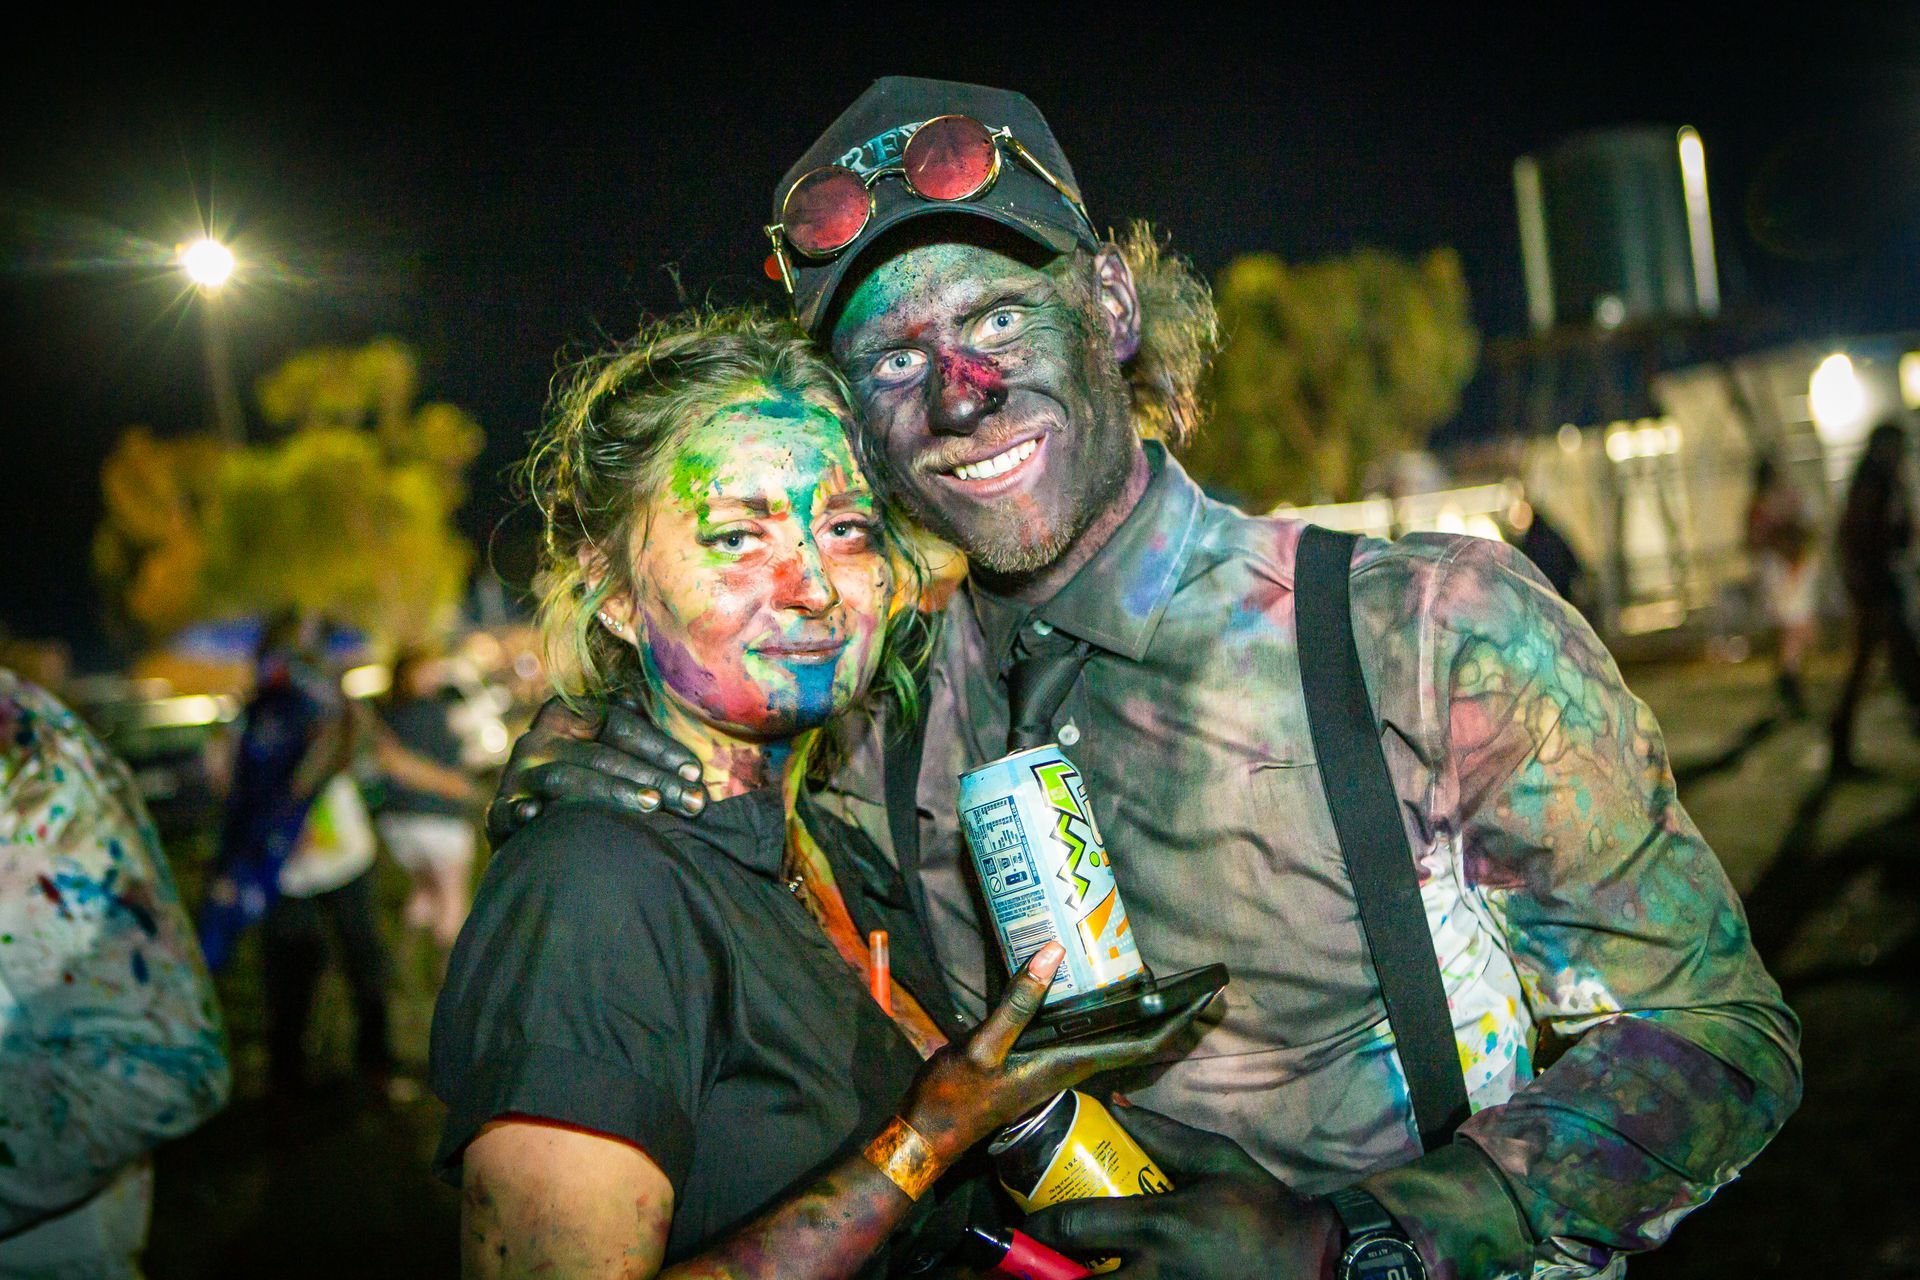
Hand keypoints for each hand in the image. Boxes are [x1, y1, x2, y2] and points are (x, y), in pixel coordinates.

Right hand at [486, 694, 705, 845]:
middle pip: (600, 755)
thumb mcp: (606, 749)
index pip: (619, 724)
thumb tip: (663, 717)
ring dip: (610, 793)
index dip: (661, 747)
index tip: (696, 771)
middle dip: (652, 778)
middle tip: (692, 801)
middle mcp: (539, 740)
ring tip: (651, 807)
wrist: (538, 837)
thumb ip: (634, 729)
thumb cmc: (587, 784)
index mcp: (567, 715)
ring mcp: (517, 776)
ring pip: (566, 778)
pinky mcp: (499, 812)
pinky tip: (539, 817)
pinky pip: (507, 810)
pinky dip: (521, 811)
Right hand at [901, 945, 1216, 1165]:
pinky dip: (1109, 1020)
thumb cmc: (954, 1097)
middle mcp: (1070, 1068)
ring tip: (1170, 990)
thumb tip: (1054, 953)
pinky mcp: (1039, 1065)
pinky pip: (1088, 1040)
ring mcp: (1056, 1068)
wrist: (927, 1136)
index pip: (1139, 1044)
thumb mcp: (981, 1047)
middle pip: (1137, 1043)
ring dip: (1146, 1019)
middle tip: (1204, 987)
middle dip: (1173, 1017)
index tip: (1207, 998)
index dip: (1176, 1021)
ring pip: (1115, 1042)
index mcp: (1067, 1064)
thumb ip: (1017, 1003)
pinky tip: (1105, 1003)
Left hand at [1023, 1105, 1338, 1279]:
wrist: (1310, 1264)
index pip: (1078, 1227)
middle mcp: (1153, 1272)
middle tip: (1033, 1258)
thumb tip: (1117, 1106)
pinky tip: (1106, 1278)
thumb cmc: (1264, 1210)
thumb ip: (1164, 1134)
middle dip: (1046, 1271)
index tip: (1027, 1221)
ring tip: (1063, 1270)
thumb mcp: (1218, 1159)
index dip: (1042, 1226)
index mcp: (1158, 1225)